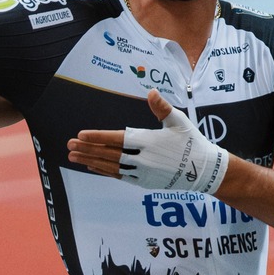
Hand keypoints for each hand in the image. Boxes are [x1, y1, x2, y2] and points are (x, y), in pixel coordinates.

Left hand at [68, 89, 229, 193]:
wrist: (203, 170)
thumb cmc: (191, 141)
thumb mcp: (178, 121)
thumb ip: (162, 107)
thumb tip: (150, 92)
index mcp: (149, 142)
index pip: (118, 139)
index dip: (98, 137)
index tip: (81, 135)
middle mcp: (143, 160)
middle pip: (109, 154)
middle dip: (88, 149)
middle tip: (69, 145)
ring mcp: (142, 173)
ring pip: (111, 167)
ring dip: (90, 161)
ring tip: (72, 156)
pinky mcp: (143, 182)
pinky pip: (118, 176)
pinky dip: (104, 171)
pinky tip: (91, 166)